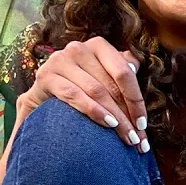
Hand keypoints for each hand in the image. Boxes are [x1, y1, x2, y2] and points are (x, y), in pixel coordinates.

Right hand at [16, 37, 148, 151]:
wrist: (42, 100)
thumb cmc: (79, 88)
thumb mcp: (103, 76)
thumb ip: (121, 70)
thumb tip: (137, 68)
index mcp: (98, 45)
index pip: (124, 72)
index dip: (136, 99)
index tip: (144, 124)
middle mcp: (79, 48)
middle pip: (111, 85)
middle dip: (128, 115)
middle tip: (138, 139)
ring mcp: (60, 60)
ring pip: (96, 91)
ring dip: (115, 117)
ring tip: (127, 137)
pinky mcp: (46, 76)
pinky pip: (74, 95)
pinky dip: (93, 110)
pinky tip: (107, 123)